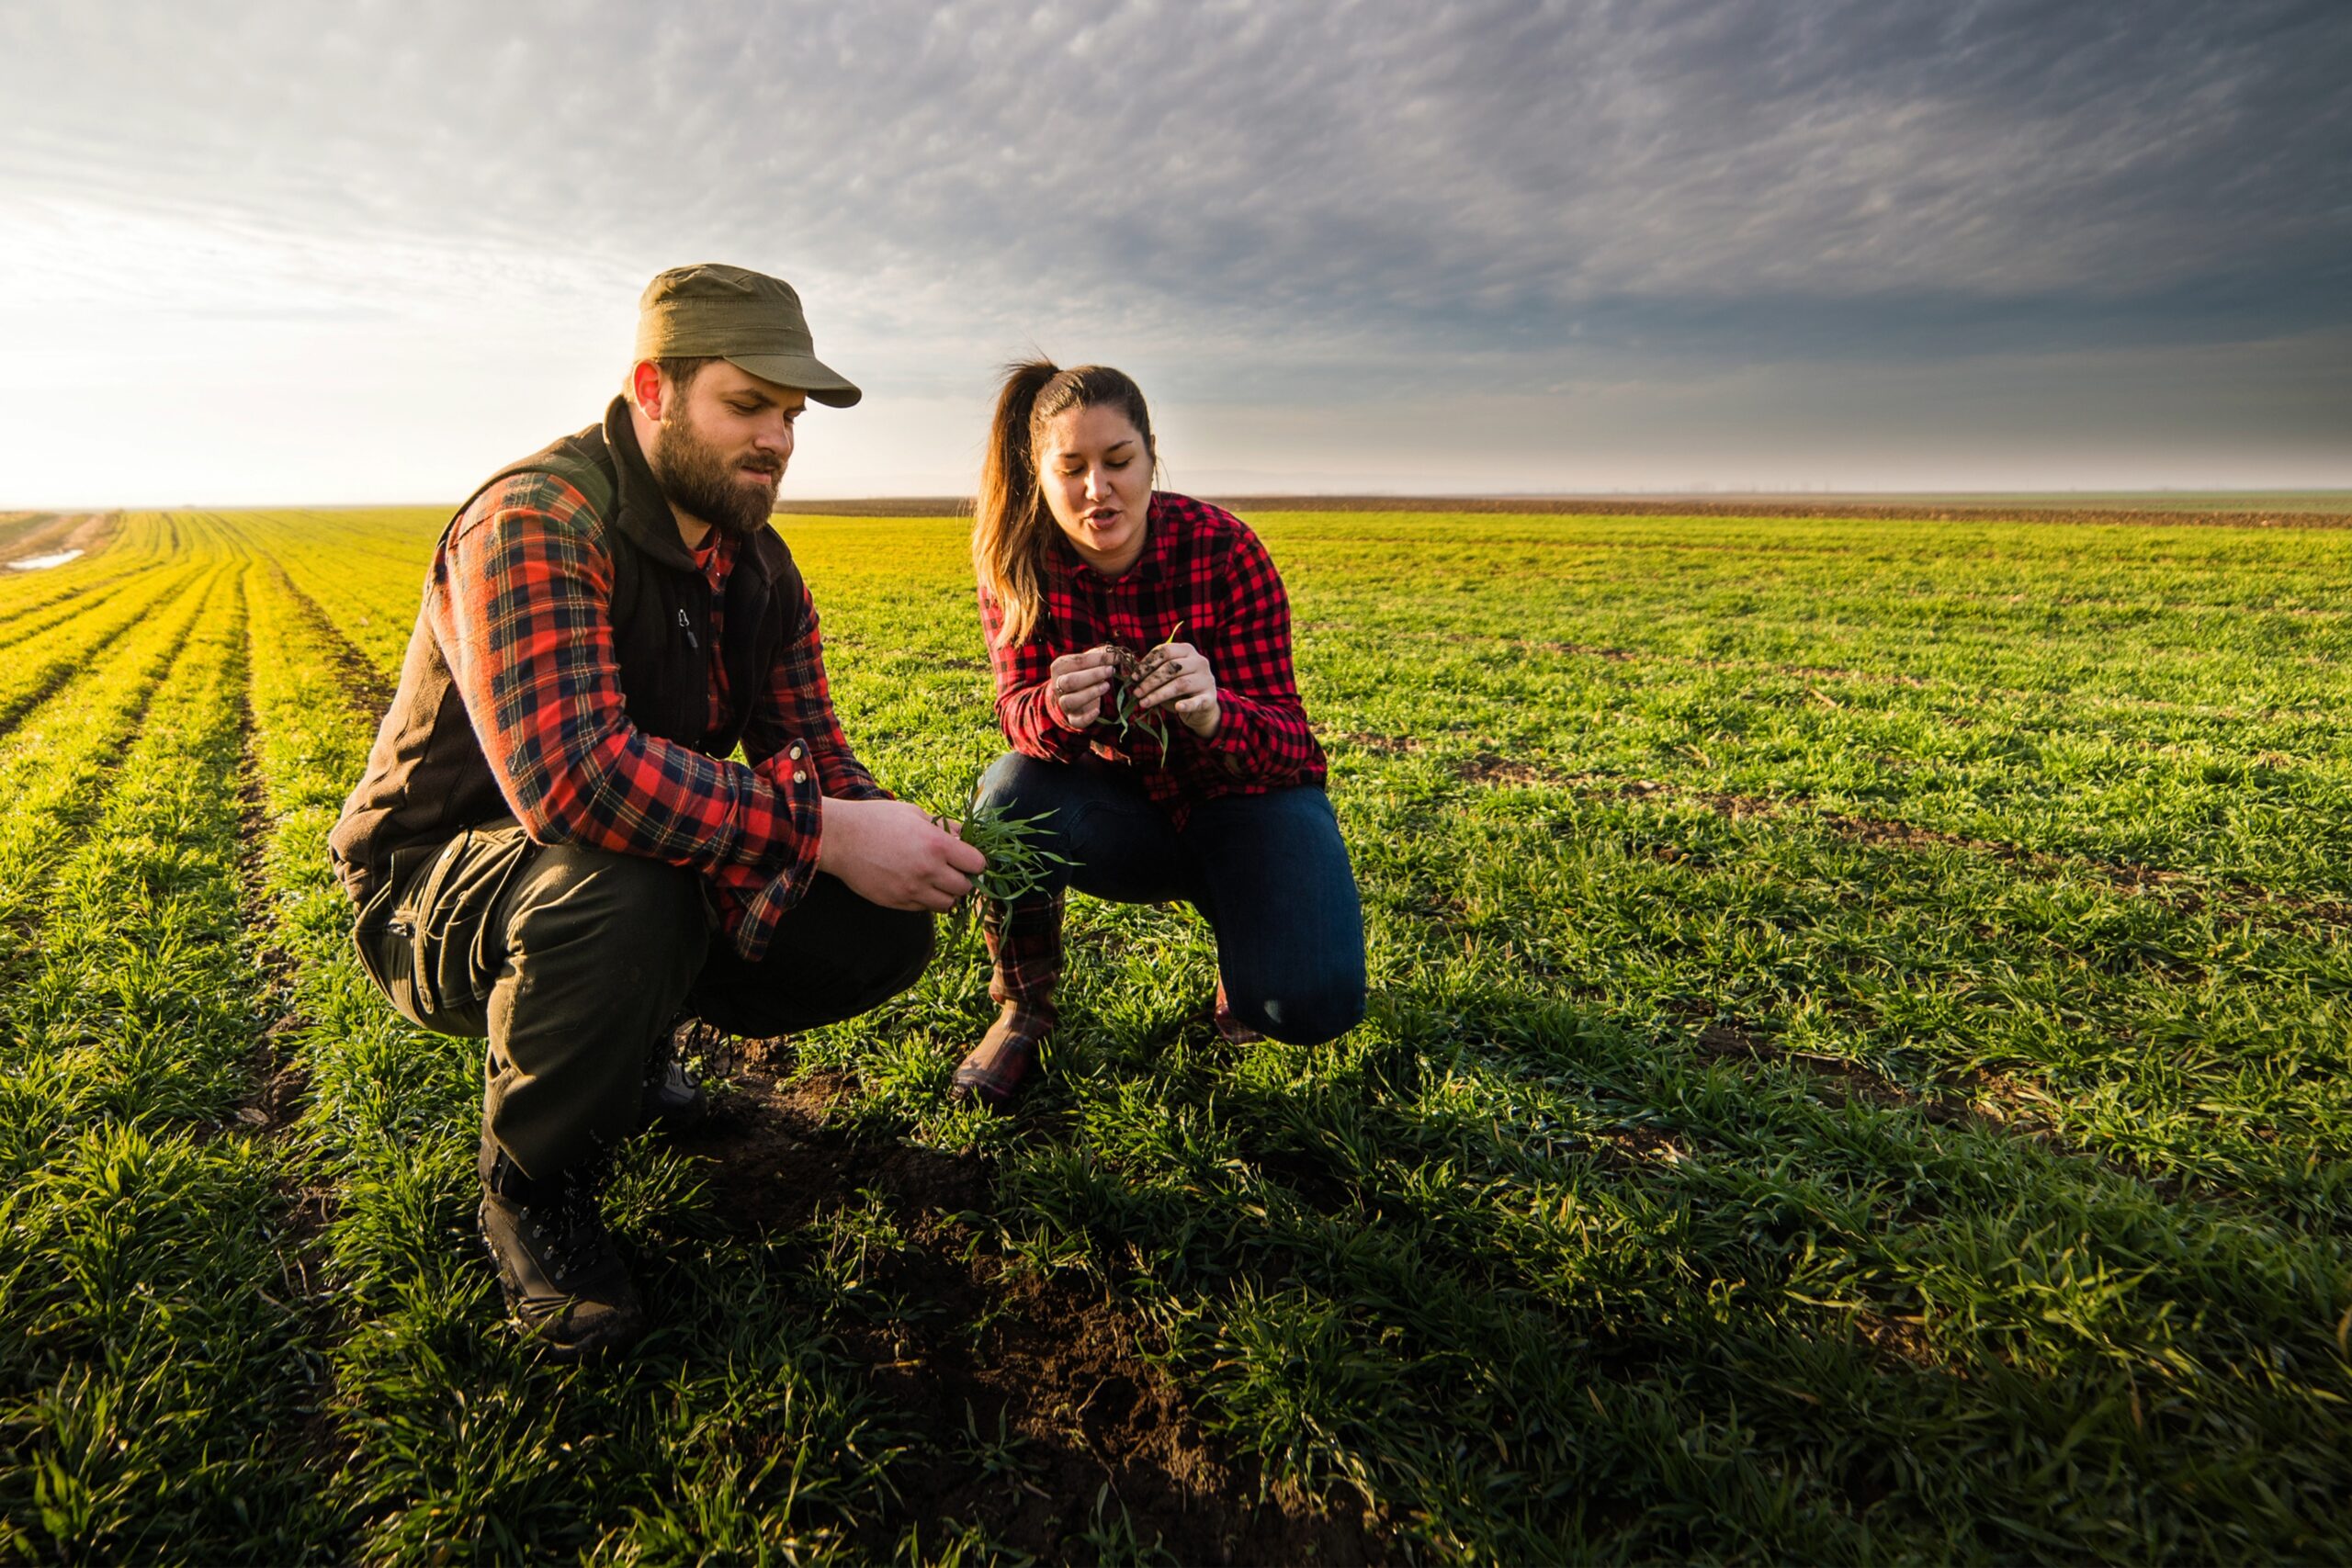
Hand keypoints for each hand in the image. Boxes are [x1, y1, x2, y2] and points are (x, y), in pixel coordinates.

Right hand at [815, 797, 985, 911]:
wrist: (840, 838)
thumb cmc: (877, 820)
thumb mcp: (915, 813)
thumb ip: (944, 828)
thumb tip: (966, 837)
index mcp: (936, 844)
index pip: (977, 864)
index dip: (976, 861)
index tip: (968, 858)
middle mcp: (928, 870)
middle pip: (965, 887)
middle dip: (964, 879)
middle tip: (953, 869)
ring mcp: (912, 890)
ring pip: (948, 904)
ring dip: (947, 893)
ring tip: (936, 880)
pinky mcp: (897, 902)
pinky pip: (925, 909)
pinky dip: (927, 900)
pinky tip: (917, 884)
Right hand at [1043, 646, 1118, 731]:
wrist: (1072, 694)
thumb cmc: (1083, 673)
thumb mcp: (1088, 662)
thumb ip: (1100, 655)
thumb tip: (1115, 653)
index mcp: (1059, 667)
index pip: (1076, 661)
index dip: (1097, 659)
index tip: (1115, 657)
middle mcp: (1058, 685)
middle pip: (1070, 681)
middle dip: (1093, 675)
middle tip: (1111, 670)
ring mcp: (1064, 703)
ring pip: (1070, 700)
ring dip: (1090, 693)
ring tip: (1107, 686)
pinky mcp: (1073, 717)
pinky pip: (1076, 721)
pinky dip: (1087, 717)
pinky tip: (1098, 710)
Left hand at [1135, 641, 1220, 737]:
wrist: (1201, 705)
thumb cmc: (1178, 688)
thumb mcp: (1165, 676)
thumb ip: (1151, 672)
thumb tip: (1127, 672)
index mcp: (1187, 650)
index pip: (1165, 651)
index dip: (1148, 663)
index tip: (1134, 677)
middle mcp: (1199, 661)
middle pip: (1172, 667)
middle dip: (1150, 681)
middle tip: (1137, 692)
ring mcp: (1206, 679)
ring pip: (1180, 684)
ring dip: (1159, 694)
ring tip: (1144, 703)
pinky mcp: (1210, 697)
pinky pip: (1197, 701)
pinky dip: (1187, 705)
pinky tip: (1177, 707)